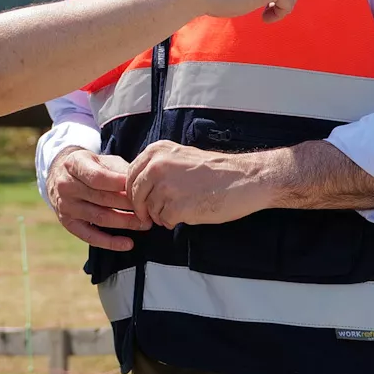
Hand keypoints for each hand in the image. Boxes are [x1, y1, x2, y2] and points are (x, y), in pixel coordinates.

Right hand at [45, 148, 148, 249]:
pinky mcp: (68, 223)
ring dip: (125, 222)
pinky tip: (128, 243)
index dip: (120, 184)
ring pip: (100, 217)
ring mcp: (65, 206)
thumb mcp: (101, 160)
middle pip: (102, 198)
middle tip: (149, 209)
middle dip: (129, 205)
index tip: (140, 188)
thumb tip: (141, 183)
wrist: (61, 175)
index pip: (98, 177)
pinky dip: (110, 242)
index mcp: (74, 164)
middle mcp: (66, 186)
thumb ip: (118, 170)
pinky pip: (90, 236)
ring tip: (144, 224)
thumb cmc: (90, 166)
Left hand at [123, 140, 275, 227]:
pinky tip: (188, 214)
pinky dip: (173, 222)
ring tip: (181, 209)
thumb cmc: (215, 171)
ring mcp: (165, 187)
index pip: (130, 175)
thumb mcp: (179, 156)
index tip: (141, 200)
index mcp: (156, 152)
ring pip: (149, 209)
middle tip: (152, 216)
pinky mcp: (175, 207)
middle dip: (142, 208)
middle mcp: (156, 166)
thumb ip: (158, 166)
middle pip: (135, 194)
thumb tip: (138, 185)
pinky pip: (164, 221)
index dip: (134, 191)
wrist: (244, 179)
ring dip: (161, 215)